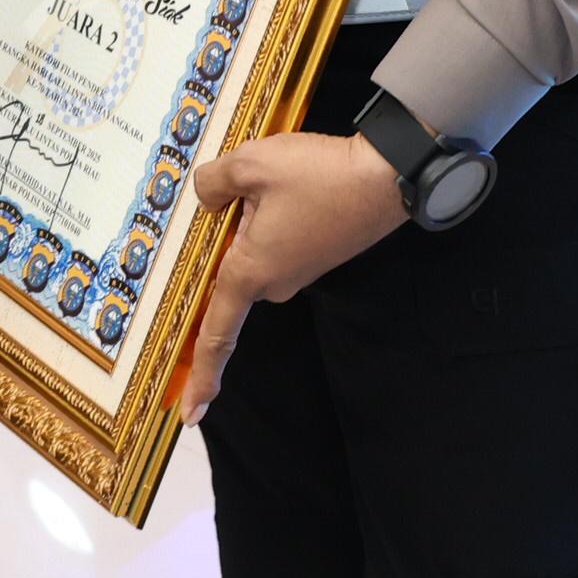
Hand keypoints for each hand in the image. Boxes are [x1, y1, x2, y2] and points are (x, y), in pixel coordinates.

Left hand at [175, 131, 407, 419]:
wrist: (387, 177)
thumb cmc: (318, 176)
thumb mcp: (251, 164)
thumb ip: (213, 182)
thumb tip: (206, 198)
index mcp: (251, 272)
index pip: (216, 334)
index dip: (201, 375)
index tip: (190, 413)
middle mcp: (275, 283)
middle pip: (230, 277)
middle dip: (222, 242)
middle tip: (226, 200)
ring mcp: (300, 272)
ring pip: (254, 253)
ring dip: (250, 221)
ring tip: (263, 180)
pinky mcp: (317, 256)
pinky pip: (276, 243)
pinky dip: (270, 218)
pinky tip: (283, 185)